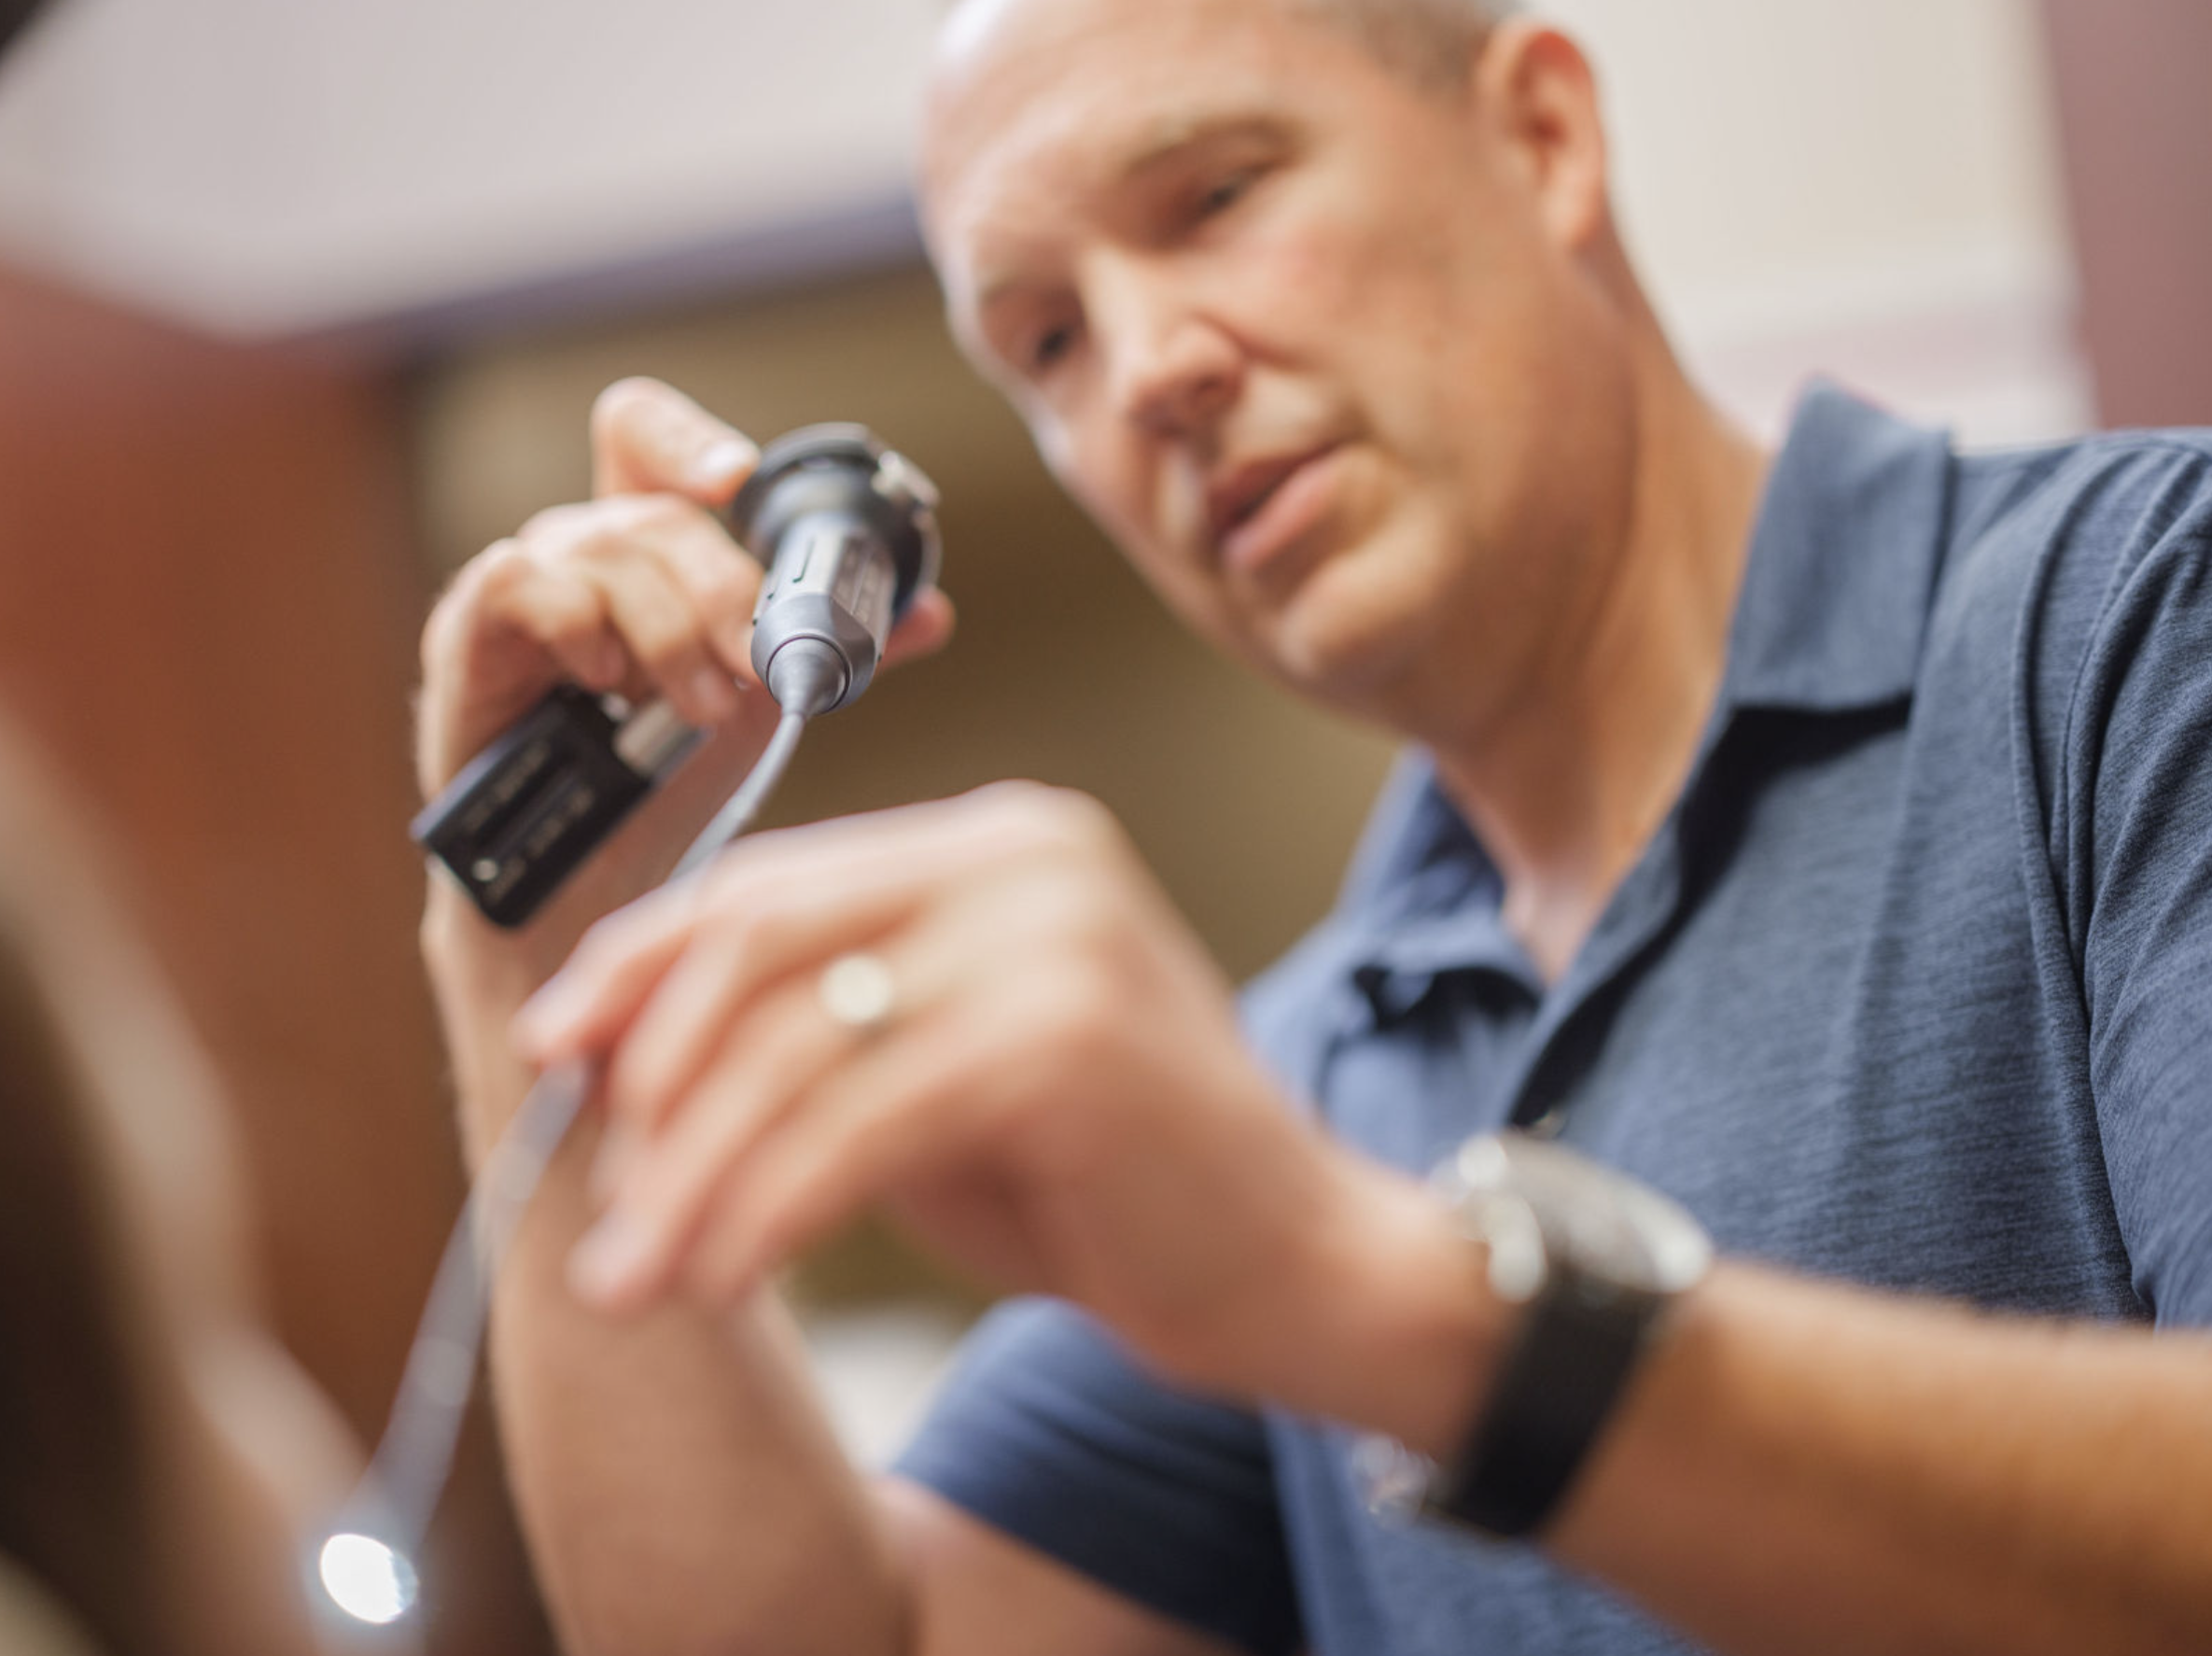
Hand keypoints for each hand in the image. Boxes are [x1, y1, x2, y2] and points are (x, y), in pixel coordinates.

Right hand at [415, 378, 956, 936]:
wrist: (593, 880)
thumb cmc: (663, 778)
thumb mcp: (763, 695)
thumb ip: (836, 647)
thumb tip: (931, 612)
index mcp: (642, 544)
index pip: (643, 433)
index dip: (687, 438)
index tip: (737, 481)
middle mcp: (578, 549)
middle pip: (655, 510)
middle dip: (725, 590)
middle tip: (757, 667)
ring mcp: (522, 586)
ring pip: (605, 549)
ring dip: (672, 631)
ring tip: (703, 708)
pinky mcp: (472, 633)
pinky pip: (523, 582)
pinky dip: (582, 627)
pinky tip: (609, 685)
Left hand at [512, 782, 1492, 1426]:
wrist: (1300, 1265)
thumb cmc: (1115, 1178)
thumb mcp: (945, 1076)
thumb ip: (824, 1035)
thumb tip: (627, 1059)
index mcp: (1003, 842)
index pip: (778, 876)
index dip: (648, 961)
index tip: (561, 1047)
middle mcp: (1029, 856)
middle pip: (765, 936)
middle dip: (648, 1071)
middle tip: (591, 1192)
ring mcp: (1054, 935)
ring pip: (795, 1044)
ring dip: (690, 1175)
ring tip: (633, 1273)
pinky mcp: (1064, 1037)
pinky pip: (856, 1125)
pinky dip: (765, 1208)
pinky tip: (721, 1273)